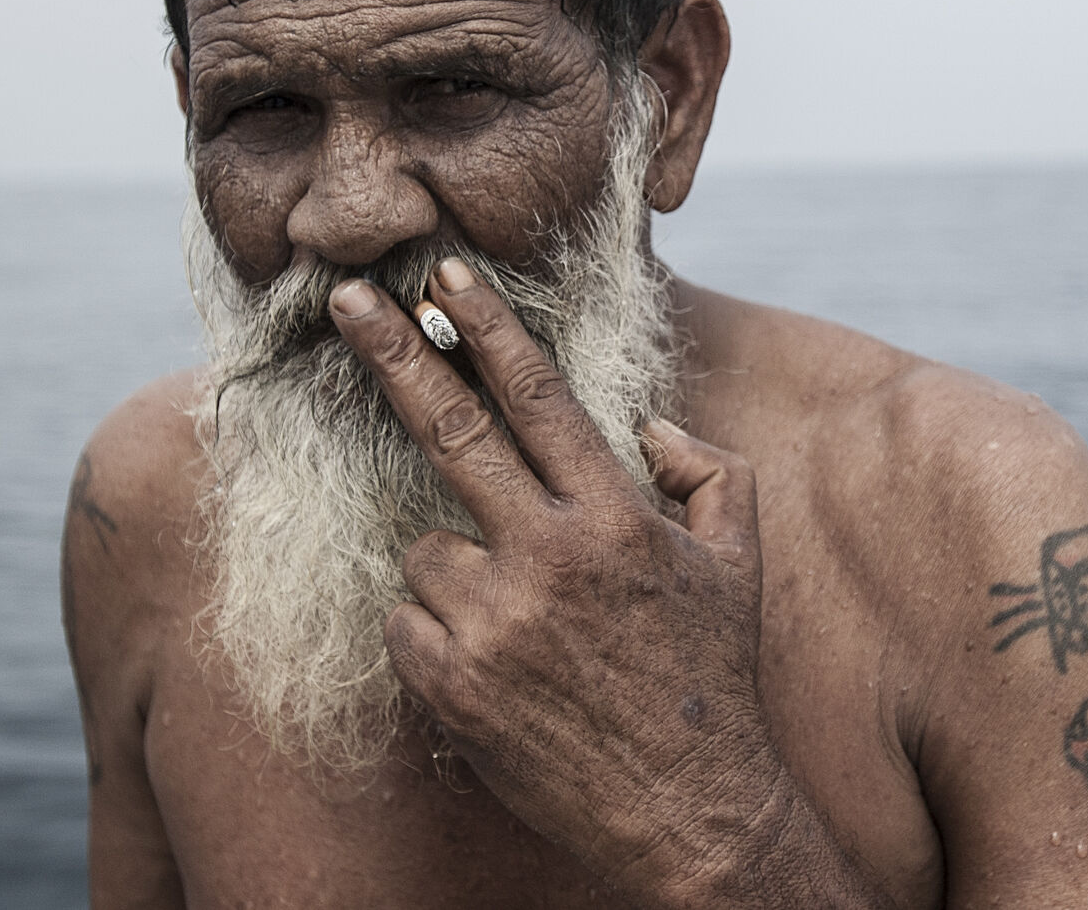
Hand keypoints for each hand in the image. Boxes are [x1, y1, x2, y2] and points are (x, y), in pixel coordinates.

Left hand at [329, 258, 774, 900]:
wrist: (689, 812)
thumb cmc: (713, 677)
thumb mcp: (741, 562)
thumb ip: (709, 471)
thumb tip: (647, 425)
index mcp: (616, 516)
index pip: (537, 396)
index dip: (487, 328)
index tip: (442, 276)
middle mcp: (548, 557)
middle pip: (449, 429)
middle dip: (393, 352)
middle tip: (345, 299)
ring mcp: (493, 622)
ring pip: (425, 546)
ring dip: (454, 563)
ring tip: (518, 619)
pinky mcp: (452, 684)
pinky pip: (408, 621)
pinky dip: (437, 630)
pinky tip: (495, 663)